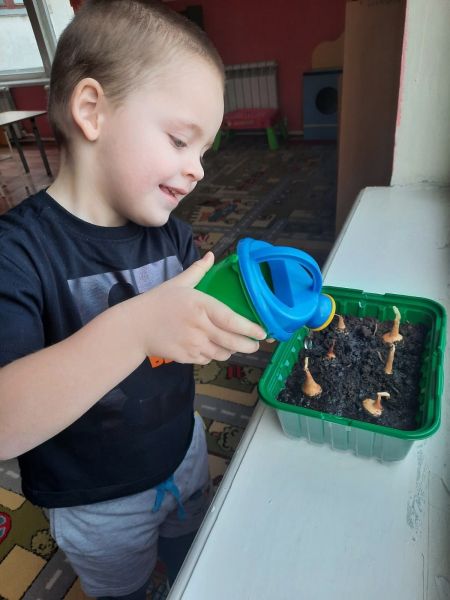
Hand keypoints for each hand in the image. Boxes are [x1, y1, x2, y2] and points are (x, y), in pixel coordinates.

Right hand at [129, 252, 266, 363]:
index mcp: (200, 305)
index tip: (262, 332)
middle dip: (248, 345)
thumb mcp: (178, 283)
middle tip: (255, 345)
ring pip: (222, 353)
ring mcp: (193, 343)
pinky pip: (208, 359)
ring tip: (234, 346)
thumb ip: (198, 271)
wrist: (135, 327)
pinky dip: (213, 355)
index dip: (250, 328)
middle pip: (232, 341)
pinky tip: (211, 348)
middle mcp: (199, 326)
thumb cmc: (158, 302)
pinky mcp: (187, 357)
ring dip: (231, 351)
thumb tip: (211, 255)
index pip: (231, 320)